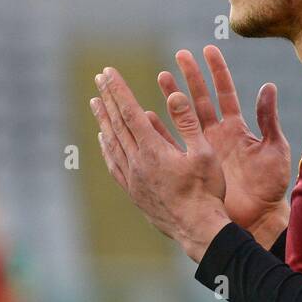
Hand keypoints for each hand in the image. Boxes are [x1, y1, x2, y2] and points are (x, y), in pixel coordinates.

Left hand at [90, 67, 231, 262]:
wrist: (198, 229)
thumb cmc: (206, 192)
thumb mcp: (204, 153)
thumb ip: (188, 123)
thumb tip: (174, 95)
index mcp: (153, 150)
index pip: (130, 112)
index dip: (118, 90)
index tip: (108, 72)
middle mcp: (137, 163)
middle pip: (117, 125)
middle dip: (108, 99)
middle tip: (99, 79)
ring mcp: (133, 179)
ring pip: (112, 143)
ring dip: (103, 120)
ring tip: (96, 103)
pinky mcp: (134, 192)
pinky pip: (114, 164)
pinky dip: (107, 147)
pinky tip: (104, 140)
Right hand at [156, 45, 290, 246]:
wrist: (259, 216)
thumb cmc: (270, 185)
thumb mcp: (274, 150)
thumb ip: (269, 119)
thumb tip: (268, 86)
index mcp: (237, 128)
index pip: (225, 92)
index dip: (217, 71)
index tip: (208, 49)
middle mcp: (218, 134)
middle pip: (200, 99)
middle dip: (190, 77)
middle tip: (179, 55)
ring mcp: (204, 149)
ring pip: (184, 117)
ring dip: (172, 98)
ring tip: (161, 76)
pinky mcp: (194, 165)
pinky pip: (173, 144)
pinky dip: (161, 131)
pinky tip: (148, 116)